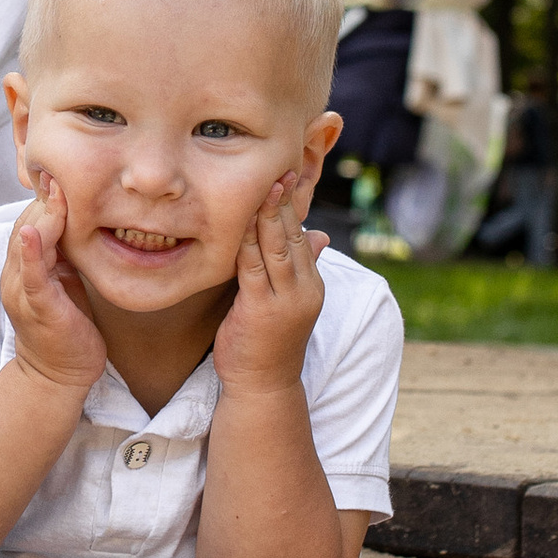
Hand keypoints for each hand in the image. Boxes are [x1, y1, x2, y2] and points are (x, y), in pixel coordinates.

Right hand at [0, 176, 107, 398]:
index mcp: (23, 266)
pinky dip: (31, 252)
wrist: (61, 375)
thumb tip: (78, 218)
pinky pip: (31, 274)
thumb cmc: (67, 326)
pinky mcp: (38, 306)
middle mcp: (15, 274)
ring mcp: (23, 290)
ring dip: (43, 215)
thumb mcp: (64, 280)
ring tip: (58, 189)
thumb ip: (63, 252)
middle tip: (65, 171)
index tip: (66, 171)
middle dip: (46, 198)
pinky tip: (33, 233)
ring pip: (27, 242)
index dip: (48, 197)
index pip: (30, 218)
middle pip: (26, 223)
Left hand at [212, 176, 328, 395]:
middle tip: (277, 170)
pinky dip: (247, 242)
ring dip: (268, 215)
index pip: (302, 236)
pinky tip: (239, 222)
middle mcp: (305, 290)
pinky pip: (254, 267)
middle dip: (284, 203)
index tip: (285, 178)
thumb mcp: (287, 301)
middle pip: (293, 236)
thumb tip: (318, 236)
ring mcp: (286, 301)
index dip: (292, 207)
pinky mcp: (262, 310)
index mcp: (312, 285)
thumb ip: (298, 268)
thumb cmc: (269, 342)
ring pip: (277, 247)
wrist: (263, 387)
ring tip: (264, 186)